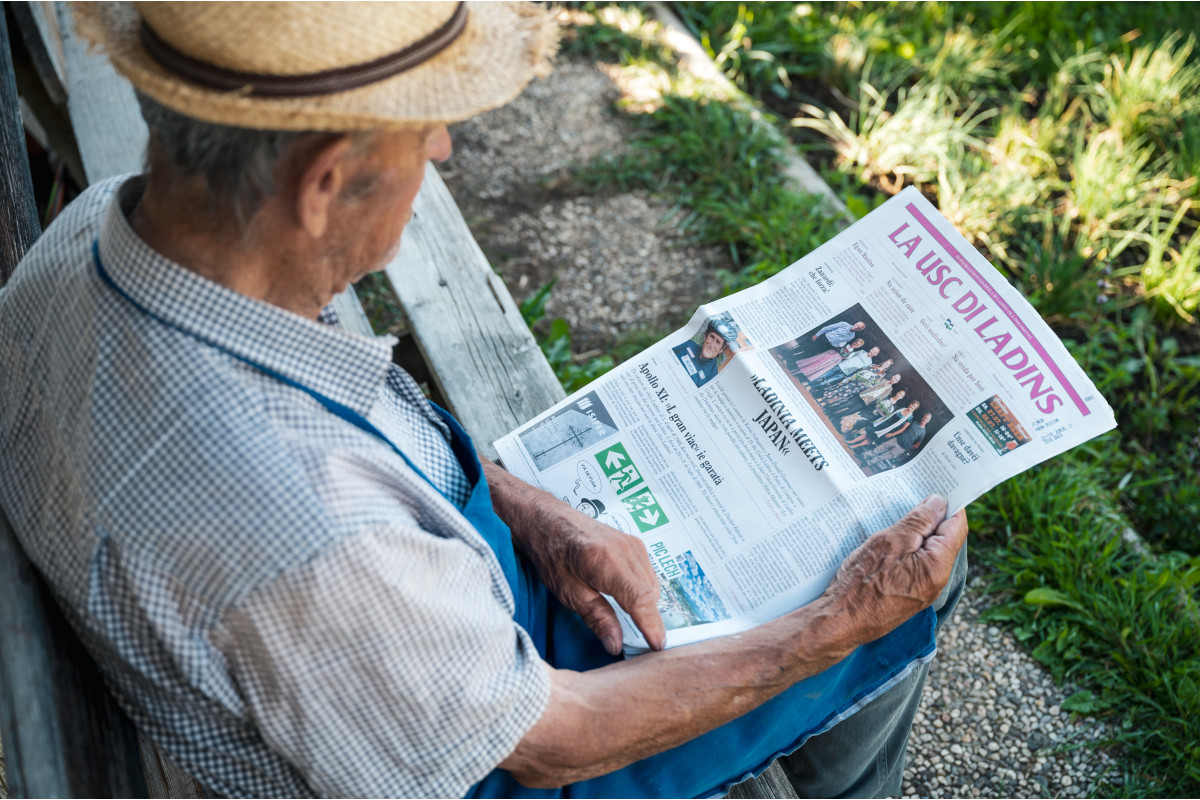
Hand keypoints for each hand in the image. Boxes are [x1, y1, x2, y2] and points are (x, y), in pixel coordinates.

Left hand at [482, 462, 664, 653]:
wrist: (547, 520)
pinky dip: (644, 591)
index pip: (639, 598)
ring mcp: (632, 544)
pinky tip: (631, 601)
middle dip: (650, 620)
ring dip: (647, 606)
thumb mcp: (568, 592)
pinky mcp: (634, 543)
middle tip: (643, 645)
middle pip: (650, 594)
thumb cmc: (551, 554)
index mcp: (605, 561)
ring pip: (652, 585)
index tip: (657, 646)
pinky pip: (648, 574)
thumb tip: (616, 645)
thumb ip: (596, 618)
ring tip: (636, 625)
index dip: (652, 625)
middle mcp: (624, 549)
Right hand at [821, 495, 966, 646]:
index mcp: (938, 566)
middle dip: (931, 519)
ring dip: (916, 535)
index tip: (936, 487)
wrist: (840, 621)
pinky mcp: (908, 596)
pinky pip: (915, 566)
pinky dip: (907, 552)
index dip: (949, 505)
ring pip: (928, 553)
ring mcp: (923, 591)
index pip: (957, 526)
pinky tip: (889, 545)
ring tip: (896, 521)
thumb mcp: (889, 542)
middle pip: (943, 540)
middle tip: (911, 499)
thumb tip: (939, 503)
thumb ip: (918, 522)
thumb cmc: (861, 582)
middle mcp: (936, 581)